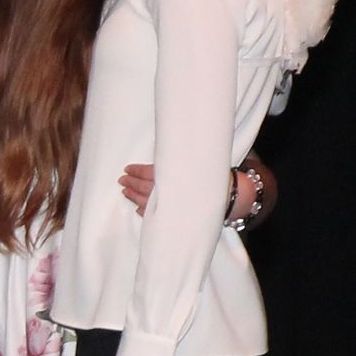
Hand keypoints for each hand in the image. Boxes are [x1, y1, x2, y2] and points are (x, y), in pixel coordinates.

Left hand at [119, 163, 257, 220]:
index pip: (150, 172)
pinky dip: (145, 212)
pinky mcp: (177, 216)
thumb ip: (181, 153)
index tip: (126, 168)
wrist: (234, 195)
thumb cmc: (217, 173)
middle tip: (121, 180)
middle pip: (145, 187)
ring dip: (134, 197)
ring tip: (124, 192)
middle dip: (131, 183)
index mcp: (176, 175)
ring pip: (147, 202)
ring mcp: (174, 206)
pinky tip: (137, 209)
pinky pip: (157, 216)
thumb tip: (168, 139)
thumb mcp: (198, 158)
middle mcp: (172, 191)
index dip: (136, 171)